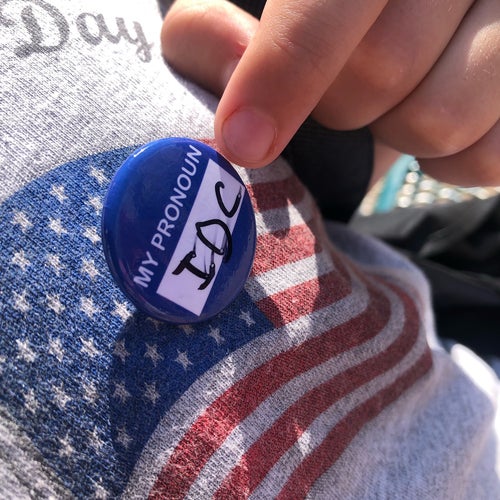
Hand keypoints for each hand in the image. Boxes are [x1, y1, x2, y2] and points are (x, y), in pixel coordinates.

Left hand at [162, 0, 498, 185]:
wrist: (403, 28)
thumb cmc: (319, 28)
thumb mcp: (250, 12)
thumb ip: (208, 28)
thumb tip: (232, 58)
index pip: (327, 5)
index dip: (282, 74)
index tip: (243, 142)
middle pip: (381, 70)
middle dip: (336, 107)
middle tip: (338, 92)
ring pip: (437, 118)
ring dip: (392, 132)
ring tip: (392, 102)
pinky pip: (484, 158)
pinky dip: (444, 162)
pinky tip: (430, 118)